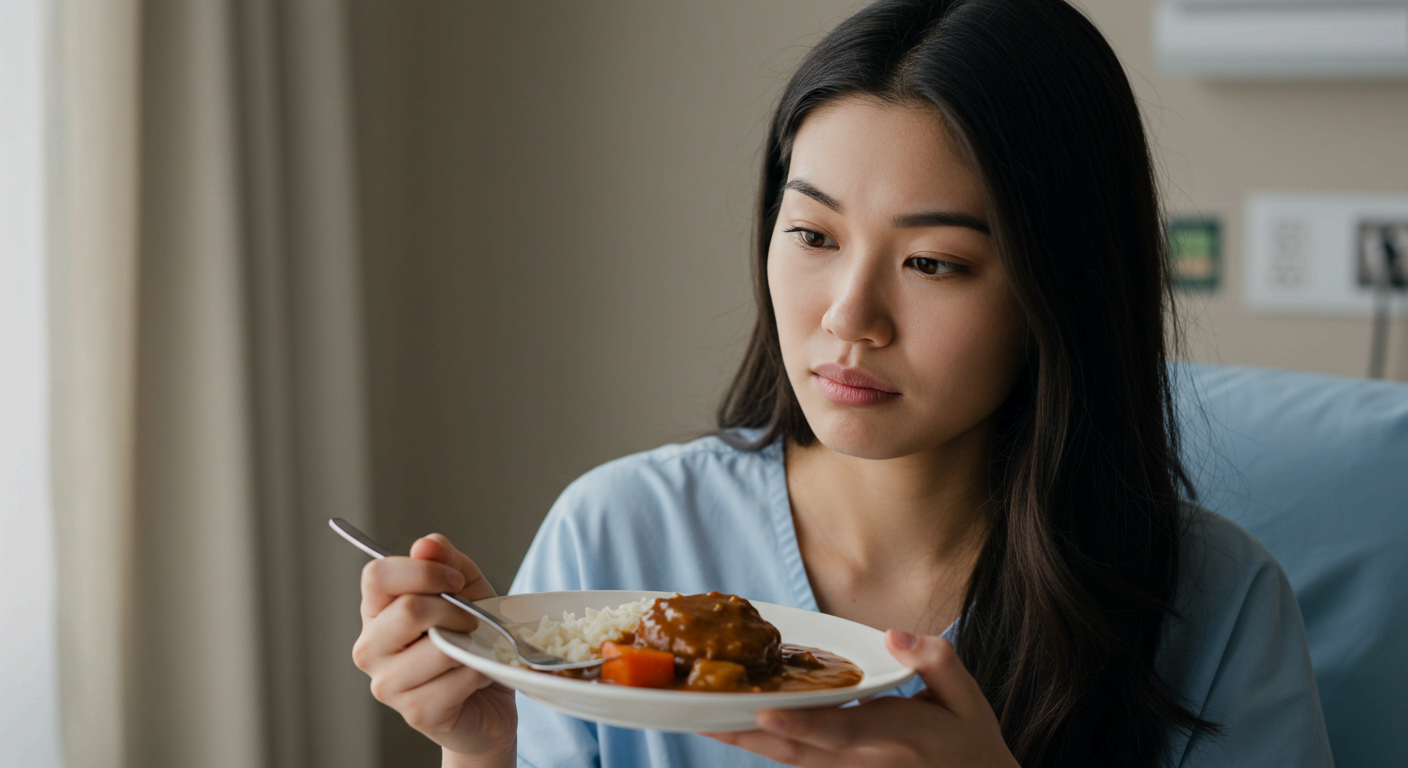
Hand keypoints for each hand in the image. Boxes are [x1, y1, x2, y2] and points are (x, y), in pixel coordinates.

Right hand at [352, 534, 516, 763]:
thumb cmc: (471, 639)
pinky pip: (457, 678)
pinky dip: (480, 670)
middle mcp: (371, 648)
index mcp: (376, 612)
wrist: (489, 700)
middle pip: (408, 609)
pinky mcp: (415, 711)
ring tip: (476, 648)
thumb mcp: (467, 589)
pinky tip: (479, 674)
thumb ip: (447, 561)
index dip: (422, 571)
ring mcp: (388, 684)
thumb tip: (425, 545)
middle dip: (455, 609)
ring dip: (472, 642)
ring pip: (436, 646)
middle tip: (472, 619)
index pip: (377, 575)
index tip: (455, 581)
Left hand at [705, 629, 1017, 767]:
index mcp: (893, 735)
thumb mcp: (965, 694)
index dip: (800, 723)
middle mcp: (863, 761)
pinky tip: (734, 729)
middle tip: (703, 717)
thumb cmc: (968, 736)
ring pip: (789, 761)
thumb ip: (933, 659)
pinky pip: (797, 763)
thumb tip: (896, 635)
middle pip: (796, 751)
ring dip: (746, 742)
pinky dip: (764, 747)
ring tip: (703, 721)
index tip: (763, 711)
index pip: (839, 731)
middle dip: (748, 735)